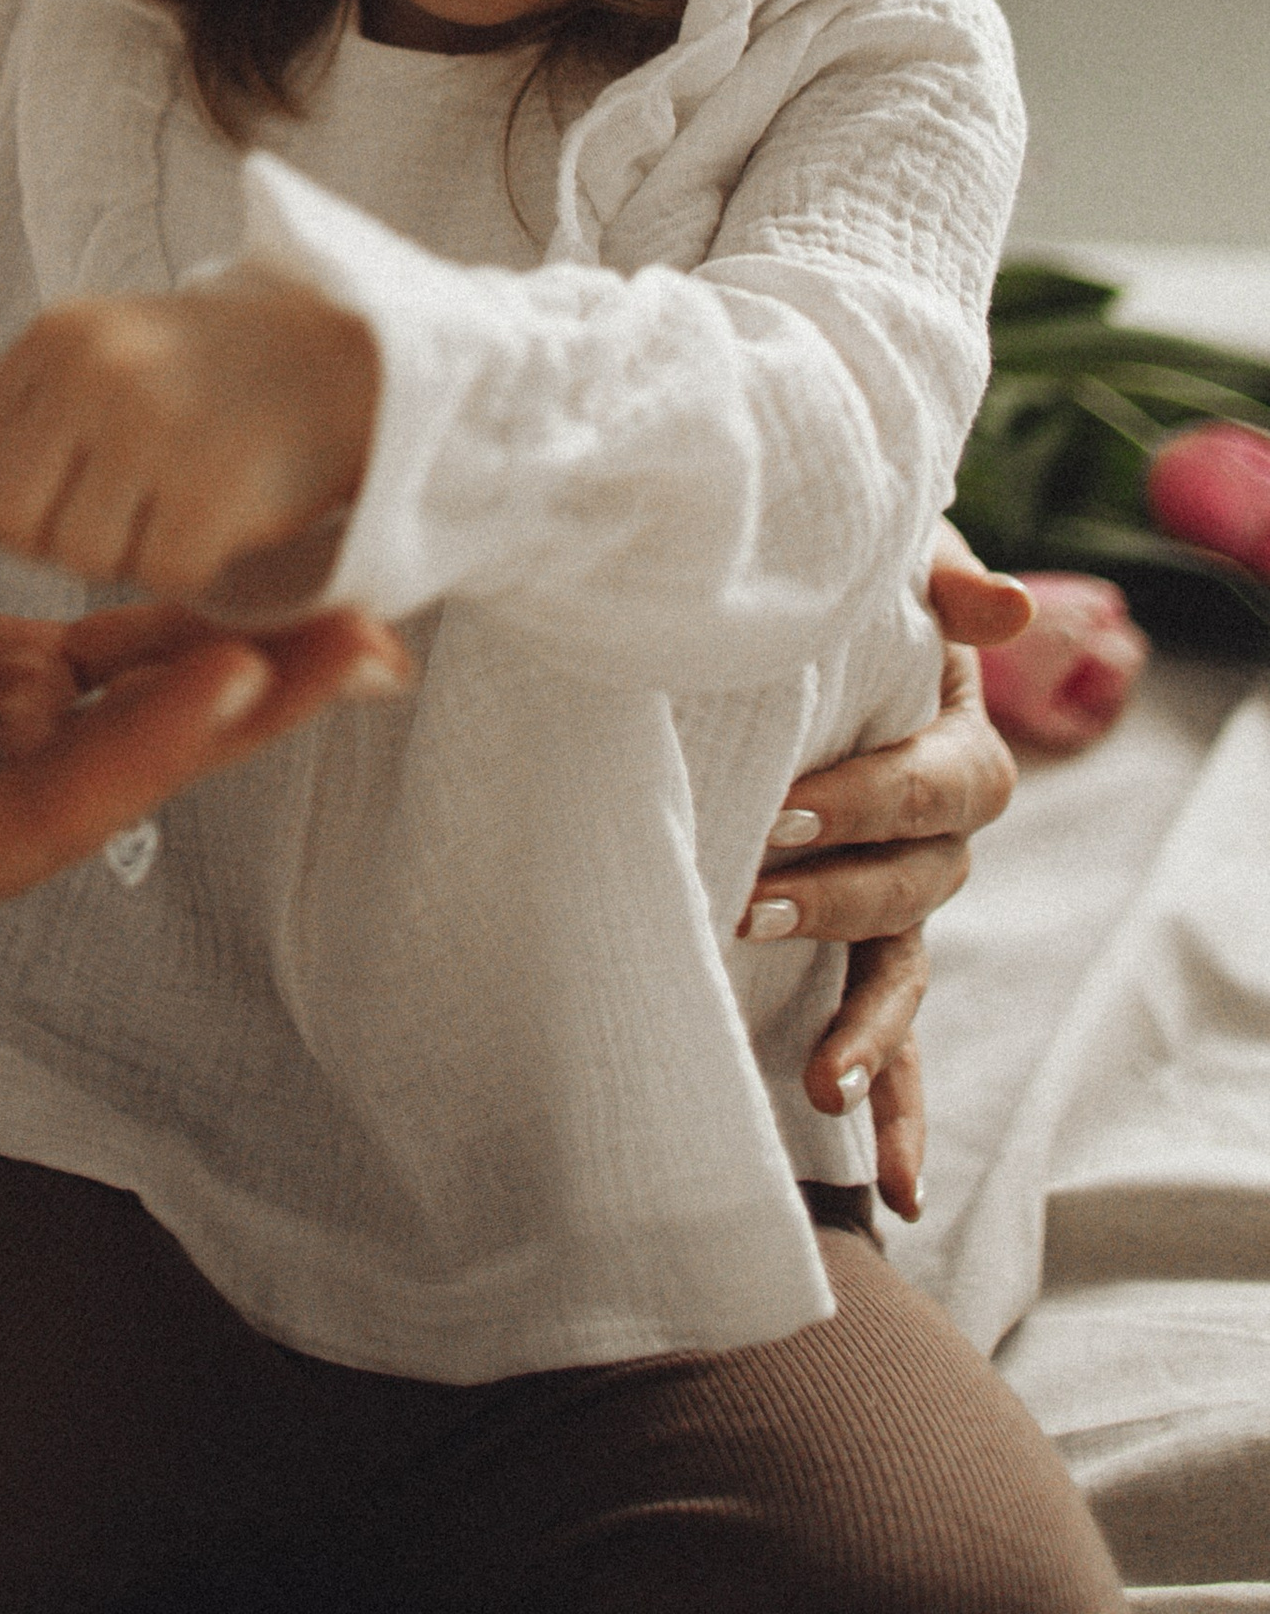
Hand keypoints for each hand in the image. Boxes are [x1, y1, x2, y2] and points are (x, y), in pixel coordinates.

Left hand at [0, 278, 381, 608]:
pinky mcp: (215, 485)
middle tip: (113, 509)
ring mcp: (156, 425)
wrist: (347, 357)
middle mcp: (96, 371)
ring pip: (79, 556)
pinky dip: (187, 565)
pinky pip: (160, 574)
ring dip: (123, 550)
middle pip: (12, 518)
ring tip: (172, 497)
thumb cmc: (207, 376)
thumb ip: (5, 450)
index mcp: (58, 338)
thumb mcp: (97, 371)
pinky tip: (218, 515)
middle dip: (50, 535)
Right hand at [0, 591, 411, 953]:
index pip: (47, 812)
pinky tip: (269, 587)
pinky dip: (186, 620)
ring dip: (251, 663)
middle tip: (362, 647)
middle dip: (249, 707)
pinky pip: (106, 653)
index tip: (227, 684)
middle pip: (133, 762)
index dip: (139, 752)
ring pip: (142, 705)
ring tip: (362, 614)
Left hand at [742, 536, 1028, 1219]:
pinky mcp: (861, 948)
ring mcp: (903, 899)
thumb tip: (1003, 605)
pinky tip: (889, 1190)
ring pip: (905, 974)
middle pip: (921, 882)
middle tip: (752, 904)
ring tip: (824, 1084)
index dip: (870, 798)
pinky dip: (897, 1108)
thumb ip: (933, 575)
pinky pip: (899, 1042)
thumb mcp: (879, 565)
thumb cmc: (837, 593)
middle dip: (841, 899)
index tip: (783, 810)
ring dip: (872, 1030)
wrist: (797, 624)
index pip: (936, 782)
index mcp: (950, 736)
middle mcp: (938, 832)